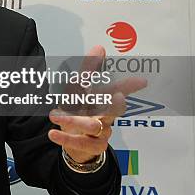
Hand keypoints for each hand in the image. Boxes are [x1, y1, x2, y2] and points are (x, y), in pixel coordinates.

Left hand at [47, 45, 146, 162]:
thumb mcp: (78, 90)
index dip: (129, 86)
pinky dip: (65, 138)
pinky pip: (80, 143)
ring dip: (72, 120)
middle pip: (112, 111)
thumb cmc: (81, 112)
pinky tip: (52, 134)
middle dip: (114, 104)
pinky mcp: (93, 147)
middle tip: (117, 97)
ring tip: (54, 115)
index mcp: (103, 101)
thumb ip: (88, 70)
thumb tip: (100, 47)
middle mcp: (105, 117)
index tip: (142, 81)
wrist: (76, 143)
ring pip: (92, 126)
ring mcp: (102, 133)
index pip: (118, 91)